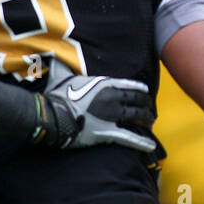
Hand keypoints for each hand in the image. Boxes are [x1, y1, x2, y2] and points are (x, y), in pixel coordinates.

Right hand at [38, 58, 156, 152]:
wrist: (52, 115)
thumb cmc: (56, 96)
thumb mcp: (60, 76)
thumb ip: (62, 66)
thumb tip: (55, 57)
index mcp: (104, 84)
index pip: (128, 85)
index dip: (139, 89)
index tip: (146, 91)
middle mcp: (112, 98)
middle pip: (137, 100)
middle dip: (146, 104)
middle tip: (150, 108)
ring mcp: (112, 115)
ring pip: (137, 116)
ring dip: (146, 119)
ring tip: (151, 121)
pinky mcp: (108, 132)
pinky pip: (130, 138)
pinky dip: (142, 142)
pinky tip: (151, 145)